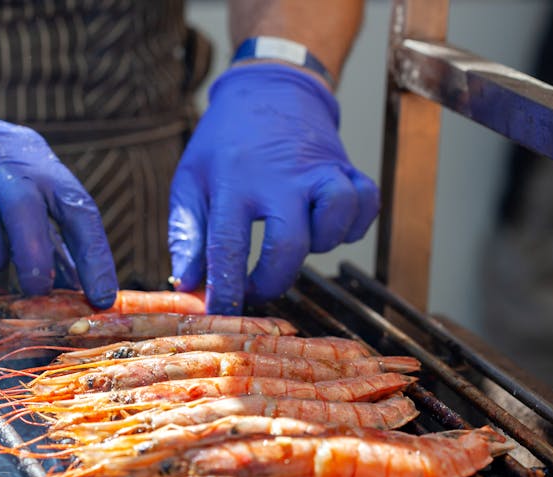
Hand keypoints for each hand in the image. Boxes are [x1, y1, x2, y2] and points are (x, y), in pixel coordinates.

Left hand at [168, 64, 378, 313]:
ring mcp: (319, 170)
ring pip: (337, 221)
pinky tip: (327, 225)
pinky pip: (366, 205)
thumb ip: (186, 234)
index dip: (226, 290)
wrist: (269, 88)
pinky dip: (353, 224)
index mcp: (234, 180)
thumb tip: (188, 284)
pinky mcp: (346, 167)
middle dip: (273, 282)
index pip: (228, 247)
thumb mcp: (190, 180)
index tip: (221, 313)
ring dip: (319, 245)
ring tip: (296, 240)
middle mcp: (281, 176)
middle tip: (257, 288)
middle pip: (289, 246)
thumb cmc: (225, 142)